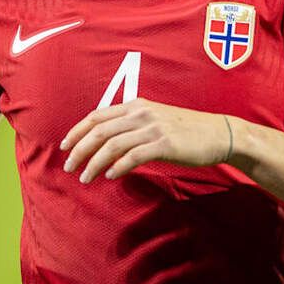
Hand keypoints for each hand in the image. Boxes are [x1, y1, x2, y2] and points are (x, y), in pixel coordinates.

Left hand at [60, 99, 231, 183]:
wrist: (219, 133)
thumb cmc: (186, 130)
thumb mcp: (155, 119)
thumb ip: (132, 125)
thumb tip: (106, 140)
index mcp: (136, 105)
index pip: (97, 115)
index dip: (76, 131)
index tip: (64, 147)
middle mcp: (141, 113)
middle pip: (99, 130)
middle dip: (79, 150)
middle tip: (68, 167)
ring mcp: (153, 128)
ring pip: (112, 145)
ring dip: (94, 163)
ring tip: (85, 178)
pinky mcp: (164, 144)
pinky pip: (132, 157)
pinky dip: (117, 167)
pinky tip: (109, 176)